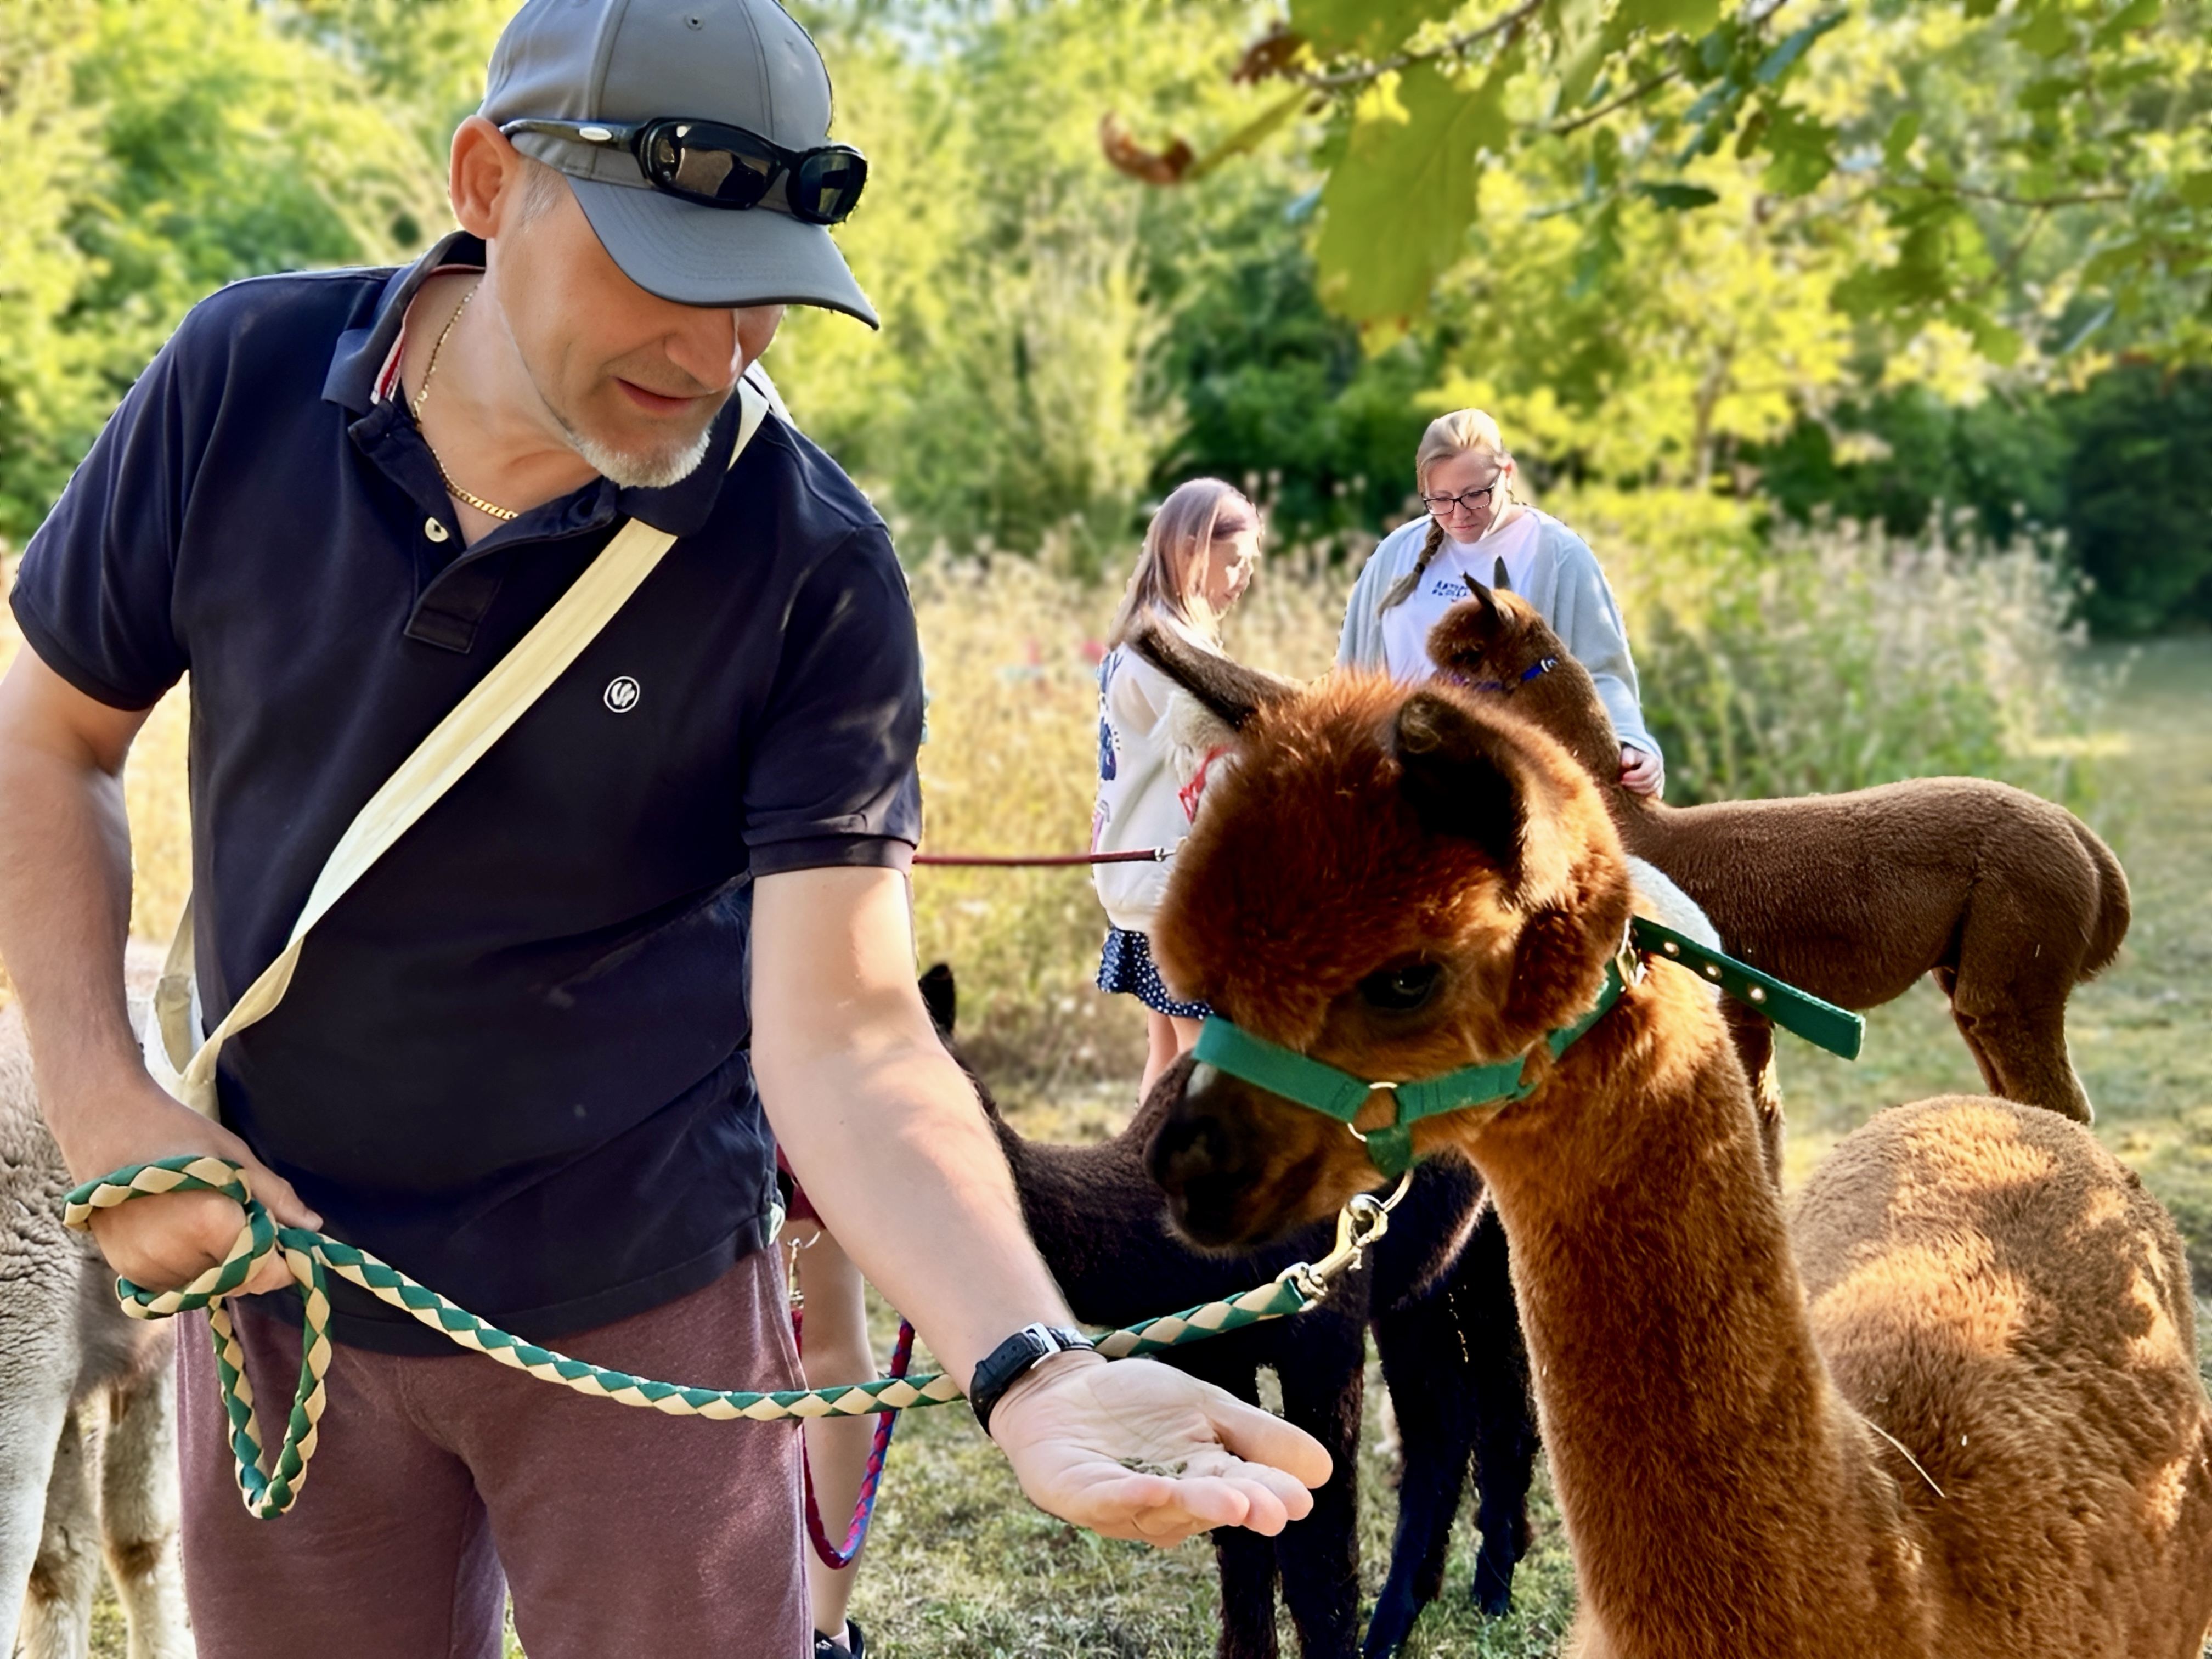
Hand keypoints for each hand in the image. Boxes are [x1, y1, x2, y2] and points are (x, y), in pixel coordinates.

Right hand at [56, 1074, 320, 1298]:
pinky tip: (186, 1236)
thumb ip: (276, 1198)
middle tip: (253, 1226)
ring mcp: (146, 1268)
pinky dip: (190, 1270)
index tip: (291, 1245)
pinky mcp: (126, 1271)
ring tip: (212, 1224)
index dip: (283, 1263)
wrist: (107, 1129)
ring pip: (205, 1287)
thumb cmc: (177, 1135)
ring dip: (221, 1268)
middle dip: (255, 1264)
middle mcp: (176, 1256)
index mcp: (209, 1226)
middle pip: (236, 1283)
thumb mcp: (236, 1159)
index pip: (263, 1271)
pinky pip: (174, 1285)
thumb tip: (313, 1226)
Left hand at [985, 1350, 1330, 1545]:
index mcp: (1203, 1480)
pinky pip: (1105, 1500)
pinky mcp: (1076, 1492)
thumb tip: (1324, 1469)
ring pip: (1162, 1510)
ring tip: (1231, 1498)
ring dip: (1194, 1505)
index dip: (1270, 1495)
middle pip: (1206, 1507)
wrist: (1062, 1389)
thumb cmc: (1138, 1405)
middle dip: (1239, 1506)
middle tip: (1271, 1508)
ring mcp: (1120, 1501)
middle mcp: (1166, 1502)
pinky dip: (1129, 1498)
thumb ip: (1258, 1435)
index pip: (1244, 1489)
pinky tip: (1155, 1488)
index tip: (1300, 1500)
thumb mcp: (1207, 1407)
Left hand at [1619, 744, 1661, 796]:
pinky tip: (1630, 796)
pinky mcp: (1656, 792)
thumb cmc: (1631, 756)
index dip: (1634, 776)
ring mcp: (1658, 784)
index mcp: (1653, 762)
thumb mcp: (1629, 752)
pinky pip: (1650, 799)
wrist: (1638, 761)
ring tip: (1623, 789)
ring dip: (1635, 792)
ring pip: (1649, 793)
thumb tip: (1625, 763)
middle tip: (1620, 784)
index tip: (1622, 777)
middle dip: (1632, 785)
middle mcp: (1658, 774)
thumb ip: (1628, 756)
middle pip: (1648, 784)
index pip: (1646, 772)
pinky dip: (1640, 799)